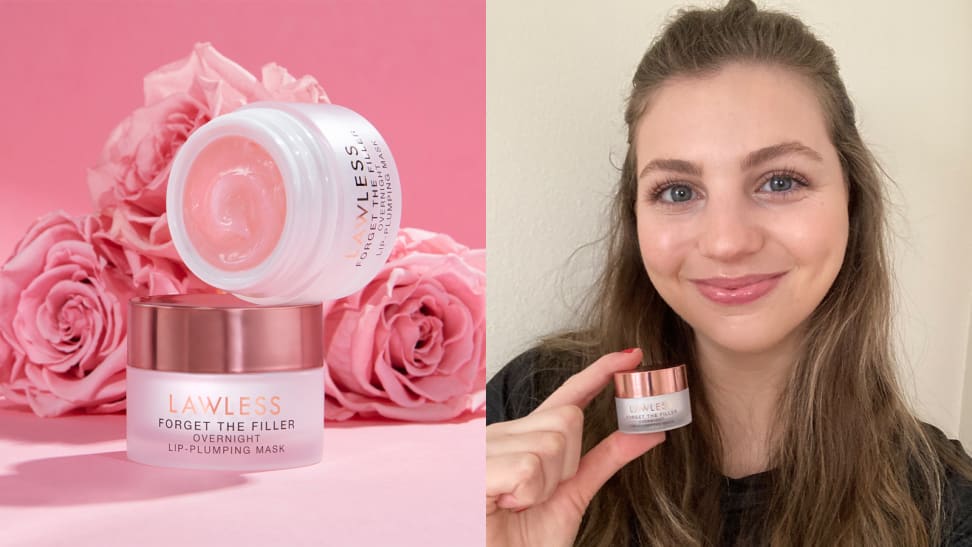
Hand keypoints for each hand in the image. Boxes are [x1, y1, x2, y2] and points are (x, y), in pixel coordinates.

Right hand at [486, 348, 664, 546]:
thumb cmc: (521, 541)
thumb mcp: (573, 496)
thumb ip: (606, 459)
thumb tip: (649, 431)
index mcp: (524, 438)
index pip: (567, 397)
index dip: (599, 373)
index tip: (631, 356)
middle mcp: (502, 434)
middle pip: (568, 419)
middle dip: (567, 466)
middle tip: (537, 496)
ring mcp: (484, 446)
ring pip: (551, 444)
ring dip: (545, 486)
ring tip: (516, 503)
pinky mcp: (475, 463)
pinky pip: (528, 466)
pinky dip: (527, 494)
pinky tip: (504, 504)